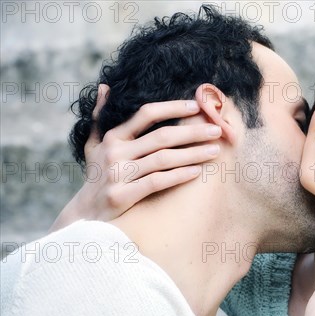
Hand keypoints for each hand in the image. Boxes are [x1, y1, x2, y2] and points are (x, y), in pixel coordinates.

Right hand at [50, 84, 221, 230]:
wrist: (84, 215)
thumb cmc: (96, 177)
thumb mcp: (93, 145)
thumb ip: (100, 118)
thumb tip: (106, 87)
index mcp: (112, 137)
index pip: (146, 114)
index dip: (173, 108)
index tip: (196, 107)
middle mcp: (115, 152)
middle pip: (161, 137)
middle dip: (192, 132)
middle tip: (216, 130)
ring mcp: (118, 174)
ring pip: (163, 159)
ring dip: (193, 154)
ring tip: (214, 151)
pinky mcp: (122, 195)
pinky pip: (157, 182)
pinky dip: (179, 176)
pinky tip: (197, 171)